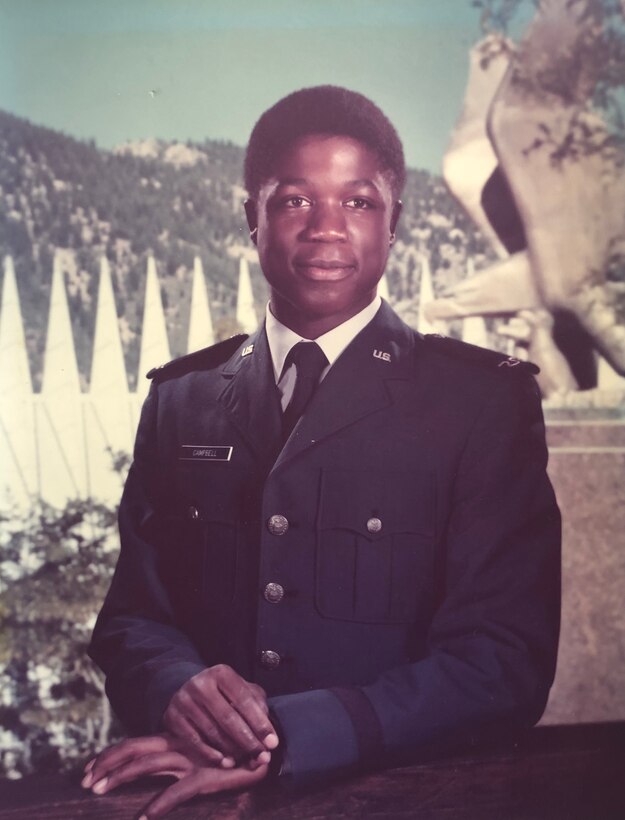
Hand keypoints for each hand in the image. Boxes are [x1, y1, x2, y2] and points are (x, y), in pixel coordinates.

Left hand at [81, 734, 268, 818]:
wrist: (269, 748)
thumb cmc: (236, 751)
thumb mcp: (204, 753)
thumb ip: (184, 756)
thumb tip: (159, 768)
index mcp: (177, 740)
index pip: (136, 744)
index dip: (109, 755)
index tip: (87, 769)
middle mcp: (180, 746)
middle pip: (134, 749)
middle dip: (105, 764)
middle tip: (82, 781)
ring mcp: (192, 760)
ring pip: (147, 764)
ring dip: (119, 777)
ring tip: (97, 790)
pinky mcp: (206, 776)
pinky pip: (177, 793)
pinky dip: (157, 806)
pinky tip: (143, 819)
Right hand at [163, 664, 278, 764]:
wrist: (186, 690)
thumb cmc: (222, 693)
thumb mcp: (241, 690)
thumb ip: (257, 706)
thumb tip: (269, 736)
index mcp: (221, 673)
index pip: (244, 699)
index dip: (259, 723)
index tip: (272, 743)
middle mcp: (200, 683)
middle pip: (228, 717)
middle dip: (248, 740)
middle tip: (261, 757)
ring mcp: (184, 700)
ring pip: (211, 731)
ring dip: (231, 749)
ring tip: (245, 760)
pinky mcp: (172, 716)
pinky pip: (194, 740)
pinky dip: (210, 753)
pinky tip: (224, 761)